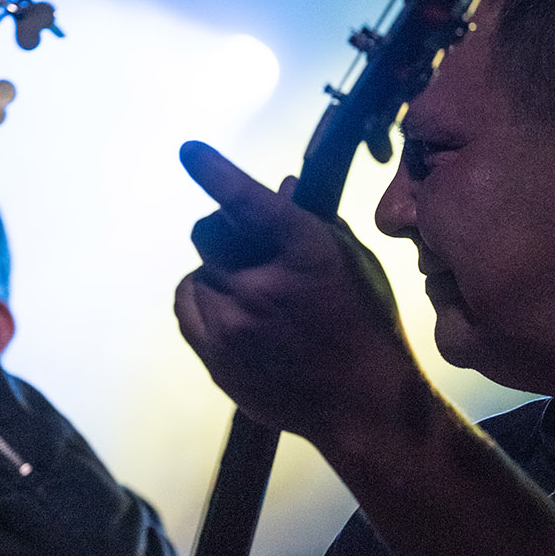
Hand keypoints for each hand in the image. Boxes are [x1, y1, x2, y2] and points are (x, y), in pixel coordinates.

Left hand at [175, 141, 422, 448]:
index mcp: (304, 252)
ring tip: (252, 291)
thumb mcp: (352, 260)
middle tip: (249, 246)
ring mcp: (234, 327)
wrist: (364, 404)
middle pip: (208, 233)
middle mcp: (262, 287)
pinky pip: (188, 306)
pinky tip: (232, 309)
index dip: (214, 171)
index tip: (190, 151)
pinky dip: (203, 299)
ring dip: (218, 272)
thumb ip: (312, 220)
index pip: (246, 200)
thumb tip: (281, 186)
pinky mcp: (217, 358)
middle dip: (225, 232)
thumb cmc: (365, 324)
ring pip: (197, 273)